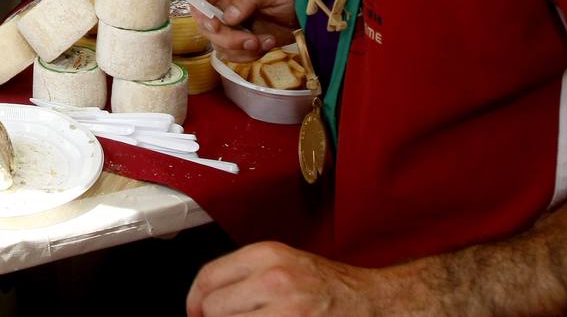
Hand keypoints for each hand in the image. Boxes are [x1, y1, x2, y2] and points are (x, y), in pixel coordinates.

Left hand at [188, 241, 386, 316]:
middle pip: (214, 308)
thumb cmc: (330, 287)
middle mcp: (275, 280)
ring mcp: (287, 311)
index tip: (194, 312)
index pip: (208, 277)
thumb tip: (204, 301)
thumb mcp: (285, 264)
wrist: (373, 303)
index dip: (193, 301)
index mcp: (268, 255)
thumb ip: (245, 276)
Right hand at [191, 0, 298, 61]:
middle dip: (226, 38)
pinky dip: (251, 55)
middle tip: (249, 40)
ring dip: (241, 49)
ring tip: (264, 41)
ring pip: (219, 45)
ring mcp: (233, 28)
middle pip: (206, 27)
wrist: (307, 12)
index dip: (199, 11)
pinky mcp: (244, 44)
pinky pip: (235, 56)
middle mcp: (224, 9)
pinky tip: (268, 44)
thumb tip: (228, 17)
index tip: (214, 25)